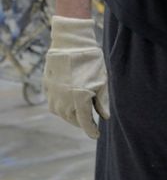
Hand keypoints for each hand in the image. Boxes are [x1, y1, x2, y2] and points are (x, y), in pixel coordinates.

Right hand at [43, 16, 109, 138]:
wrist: (71, 44)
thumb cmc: (91, 61)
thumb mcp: (102, 81)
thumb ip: (103, 101)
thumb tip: (105, 117)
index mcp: (79, 98)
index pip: (85, 121)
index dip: (91, 130)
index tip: (96, 135)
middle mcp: (63, 99)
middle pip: (72, 119)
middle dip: (81, 122)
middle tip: (90, 123)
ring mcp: (53, 94)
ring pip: (61, 113)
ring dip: (71, 116)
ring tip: (80, 114)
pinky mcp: (47, 87)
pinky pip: (53, 104)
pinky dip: (61, 107)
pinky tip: (69, 104)